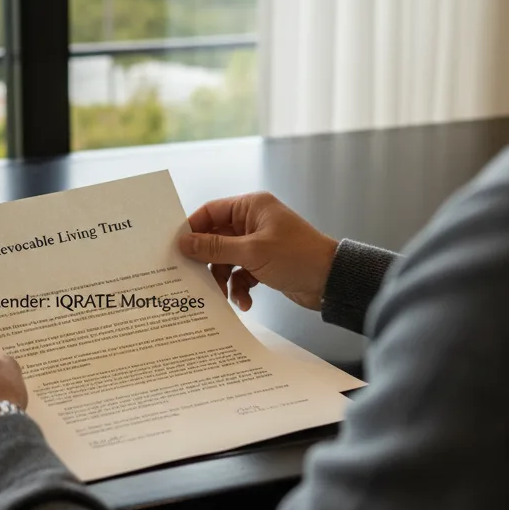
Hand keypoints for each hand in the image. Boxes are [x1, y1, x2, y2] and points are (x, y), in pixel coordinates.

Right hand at [178, 192, 337, 311]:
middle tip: (194, 278)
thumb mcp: (252, 252)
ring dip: (224, 280)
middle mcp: (252, 222)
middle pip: (215, 240)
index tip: (177, 249)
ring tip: (225, 296)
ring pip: (226, 260)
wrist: (331, 282)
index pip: (210, 212)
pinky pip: (240, 274)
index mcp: (251, 207)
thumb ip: (215, 248)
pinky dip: (239, 288)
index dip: (192, 230)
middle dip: (208, 262)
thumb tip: (184, 242)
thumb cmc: (297, 257)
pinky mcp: (263, 264)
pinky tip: (245, 302)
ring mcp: (258, 244)